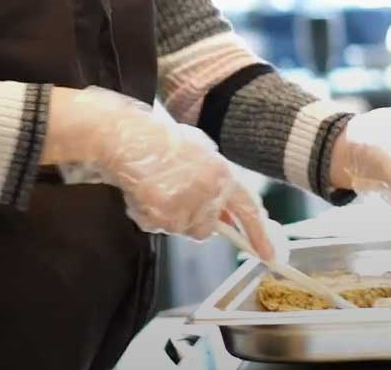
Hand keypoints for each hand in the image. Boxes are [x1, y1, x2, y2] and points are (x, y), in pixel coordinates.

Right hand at [46, 87, 273, 253]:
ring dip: (168, 217)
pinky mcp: (162, 214)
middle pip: (206, 229)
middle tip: (173, 199)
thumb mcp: (198, 152)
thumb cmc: (157, 140)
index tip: (267, 254)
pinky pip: (157, 227)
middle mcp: (208, 191)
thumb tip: (224, 214)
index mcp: (222, 172)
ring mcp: (185, 205)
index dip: (258, 234)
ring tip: (155, 188)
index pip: (248, 209)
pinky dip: (148, 215)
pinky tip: (141, 192)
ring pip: (180, 230)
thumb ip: (214, 182)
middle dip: (192, 221)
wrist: (123, 135)